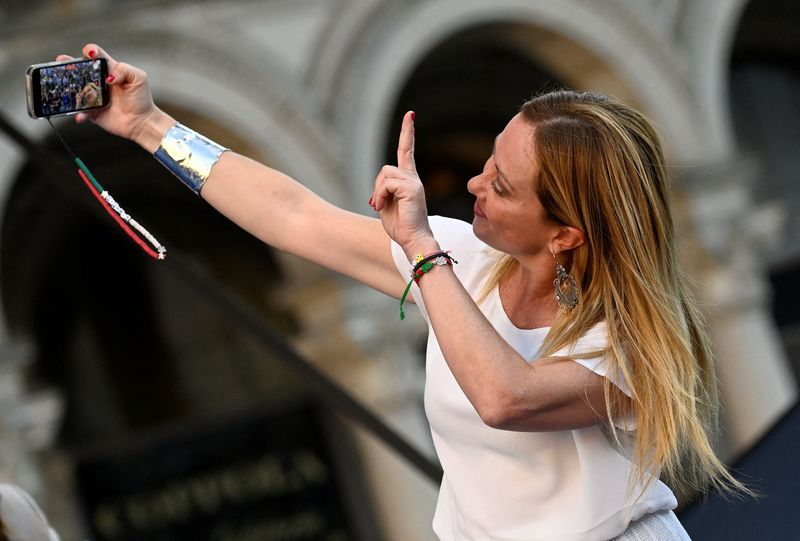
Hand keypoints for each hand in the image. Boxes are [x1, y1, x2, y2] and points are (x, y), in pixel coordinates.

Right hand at [56, 44, 164, 147]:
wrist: (142, 122)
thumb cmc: (141, 98)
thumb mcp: (138, 78)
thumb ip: (124, 70)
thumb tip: (108, 76)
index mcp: (108, 70)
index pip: (95, 55)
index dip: (90, 51)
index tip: (89, 53)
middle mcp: (98, 81)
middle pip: (78, 69)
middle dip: (67, 63)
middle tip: (61, 61)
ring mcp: (93, 96)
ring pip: (75, 89)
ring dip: (68, 87)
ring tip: (66, 87)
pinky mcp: (91, 111)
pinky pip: (79, 111)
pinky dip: (78, 113)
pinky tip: (80, 114)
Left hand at [370, 111, 436, 254]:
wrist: (413, 240)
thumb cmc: (400, 227)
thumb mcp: (387, 205)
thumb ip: (383, 190)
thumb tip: (378, 189)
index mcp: (409, 181)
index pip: (407, 151)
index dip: (408, 132)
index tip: (410, 114)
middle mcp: (413, 179)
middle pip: (385, 169)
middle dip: (377, 187)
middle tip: (379, 205)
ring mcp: (413, 182)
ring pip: (384, 174)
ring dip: (378, 192)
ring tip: (382, 207)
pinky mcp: (411, 188)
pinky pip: (386, 183)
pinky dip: (380, 195)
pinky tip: (383, 207)